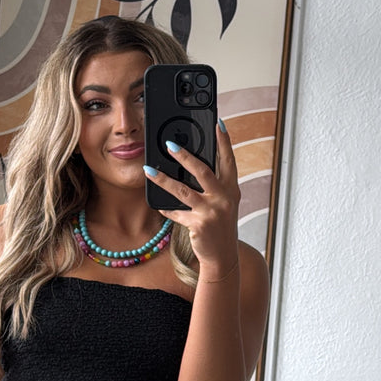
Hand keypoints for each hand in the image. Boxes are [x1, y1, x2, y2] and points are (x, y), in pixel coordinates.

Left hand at [145, 119, 241, 273]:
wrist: (223, 257)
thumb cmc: (220, 226)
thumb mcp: (223, 203)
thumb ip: (213, 185)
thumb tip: (192, 164)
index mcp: (232, 189)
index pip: (228, 160)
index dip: (224, 141)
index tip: (218, 123)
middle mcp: (225, 198)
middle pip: (203, 171)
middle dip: (185, 156)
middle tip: (169, 144)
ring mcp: (212, 212)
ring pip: (183, 191)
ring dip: (164, 179)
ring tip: (149, 169)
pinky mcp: (199, 225)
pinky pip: (177, 213)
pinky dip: (166, 208)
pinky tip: (157, 203)